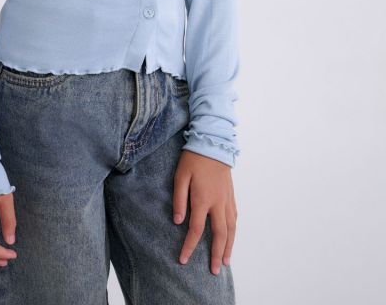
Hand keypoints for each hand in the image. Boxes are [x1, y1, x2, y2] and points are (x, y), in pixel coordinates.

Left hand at [173, 150, 236, 274]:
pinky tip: (231, 236)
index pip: (196, 229)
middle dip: (216, 254)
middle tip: (214, 271)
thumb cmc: (193, 158)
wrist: (213, 142)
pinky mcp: (231, 194)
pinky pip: (234, 217)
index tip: (183, 259)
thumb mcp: (180, 176)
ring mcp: (227, 199)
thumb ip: (179, 199)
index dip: (189, 246)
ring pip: (231, 228)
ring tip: (226, 261)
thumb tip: (178, 222)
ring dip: (229, 246)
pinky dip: (233, 230)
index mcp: (202, 199)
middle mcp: (218, 202)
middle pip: (219, 234)